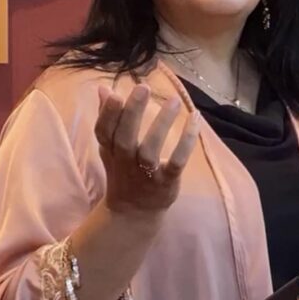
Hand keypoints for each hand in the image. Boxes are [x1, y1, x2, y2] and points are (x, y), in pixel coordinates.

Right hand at [94, 84, 200, 217]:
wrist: (134, 212)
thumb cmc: (122, 171)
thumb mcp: (109, 146)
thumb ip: (107, 117)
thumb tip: (103, 87)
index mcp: (111, 150)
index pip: (104, 131)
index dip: (107, 114)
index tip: (114, 93)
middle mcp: (125, 161)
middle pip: (125, 138)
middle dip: (132, 113)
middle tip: (143, 88)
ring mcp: (146, 173)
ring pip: (151, 149)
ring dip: (162, 124)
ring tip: (174, 101)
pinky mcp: (166, 181)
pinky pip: (176, 162)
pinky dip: (186, 142)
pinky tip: (195, 119)